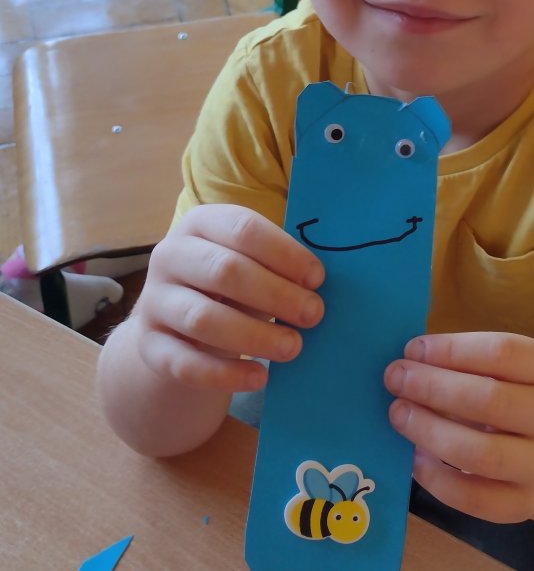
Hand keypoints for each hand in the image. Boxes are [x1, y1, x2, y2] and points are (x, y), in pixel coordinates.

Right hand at [129, 203, 324, 392]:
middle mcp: (170, 256)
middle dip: (276, 294)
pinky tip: (260, 378)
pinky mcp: (148, 345)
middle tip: (314, 314)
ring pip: (204, 319)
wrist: (173, 326)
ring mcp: (154, 301)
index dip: (284, 253)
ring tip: (294, 347)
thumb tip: (318, 285)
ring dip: (255, 335)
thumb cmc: (228, 286)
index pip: (243, 229)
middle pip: (225, 271)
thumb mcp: (248, 264)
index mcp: (201, 223)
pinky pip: (186, 363)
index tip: (318, 278)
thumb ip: (276, 267)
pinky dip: (226, 374)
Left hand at [384, 332, 533, 523]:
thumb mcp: (501, 370)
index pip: (502, 353)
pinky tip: (414, 458)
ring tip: (398, 414)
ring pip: (482, 454)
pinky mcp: (523, 505)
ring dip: (430, 431)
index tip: (412, 350)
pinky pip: (474, 498)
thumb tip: (407, 363)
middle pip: (491, 400)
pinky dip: (436, 478)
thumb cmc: (510, 395)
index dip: (451, 350)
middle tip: (395, 378)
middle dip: (433, 387)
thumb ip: (462, 362)